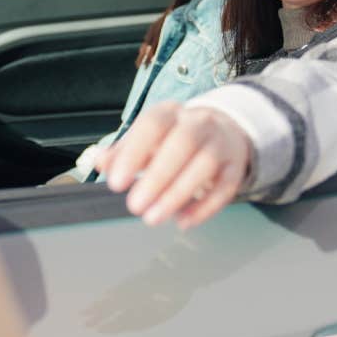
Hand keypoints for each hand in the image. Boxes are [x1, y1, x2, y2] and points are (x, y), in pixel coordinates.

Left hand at [94, 102, 252, 228]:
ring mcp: (221, 145)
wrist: (222, 133)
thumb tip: (101, 163)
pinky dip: (204, 208)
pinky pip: (225, 188)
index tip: (115, 183)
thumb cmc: (174, 140)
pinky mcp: (235, 168)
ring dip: (178, 194)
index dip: (133, 153)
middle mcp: (199, 124)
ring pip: (205, 165)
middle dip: (157, 177)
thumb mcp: (147, 140)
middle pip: (182, 143)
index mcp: (171, 113)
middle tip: (134, 206)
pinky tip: (183, 222)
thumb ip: (123, 152)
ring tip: (153, 218)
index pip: (153, 125)